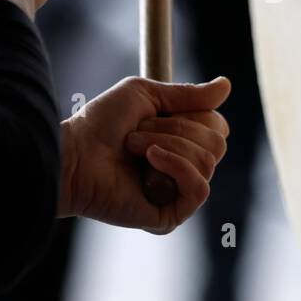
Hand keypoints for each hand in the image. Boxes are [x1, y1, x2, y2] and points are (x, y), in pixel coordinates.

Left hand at [60, 77, 231, 234]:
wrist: (74, 155)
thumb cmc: (100, 123)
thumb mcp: (146, 94)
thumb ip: (188, 94)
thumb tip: (226, 85)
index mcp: (182, 141)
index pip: (218, 127)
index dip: (194, 115)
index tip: (158, 112)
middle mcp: (184, 167)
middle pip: (216, 143)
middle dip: (176, 129)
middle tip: (137, 132)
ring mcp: (178, 192)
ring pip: (206, 161)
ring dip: (167, 145)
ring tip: (133, 148)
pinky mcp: (171, 215)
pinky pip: (199, 189)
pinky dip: (177, 167)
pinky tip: (150, 161)